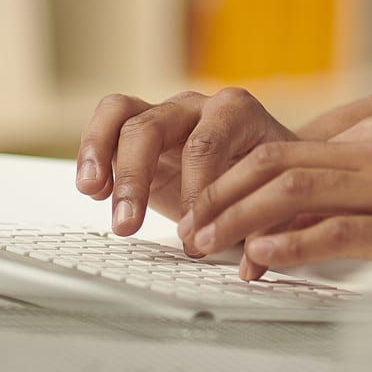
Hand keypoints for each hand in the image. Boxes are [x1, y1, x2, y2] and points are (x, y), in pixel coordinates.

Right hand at [75, 87, 297, 236]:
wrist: (266, 162)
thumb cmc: (270, 179)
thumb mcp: (278, 198)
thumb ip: (269, 228)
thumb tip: (252, 265)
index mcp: (236, 112)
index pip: (206, 144)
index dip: (193, 191)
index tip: (192, 236)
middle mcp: (196, 106)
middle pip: (154, 126)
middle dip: (136, 177)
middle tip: (128, 226)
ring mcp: (164, 114)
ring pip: (121, 114)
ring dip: (100, 152)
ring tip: (92, 192)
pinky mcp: (138, 130)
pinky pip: (107, 124)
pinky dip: (92, 151)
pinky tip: (92, 189)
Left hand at [182, 115, 371, 279]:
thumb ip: (343, 200)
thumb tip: (272, 228)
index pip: (283, 149)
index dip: (231, 179)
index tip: (200, 210)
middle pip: (280, 162)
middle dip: (223, 196)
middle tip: (191, 230)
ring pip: (299, 191)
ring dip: (243, 220)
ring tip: (211, 246)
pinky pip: (338, 231)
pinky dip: (292, 245)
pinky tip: (264, 259)